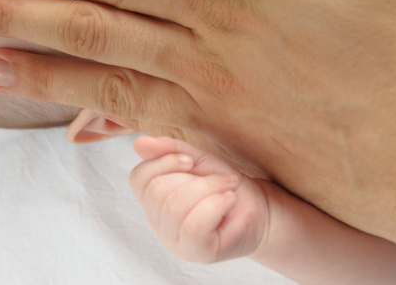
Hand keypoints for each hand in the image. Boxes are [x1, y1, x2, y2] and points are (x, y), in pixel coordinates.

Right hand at [130, 136, 267, 262]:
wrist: (258, 208)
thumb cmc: (225, 185)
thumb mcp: (199, 160)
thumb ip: (170, 150)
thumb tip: (139, 143)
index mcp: (154, 198)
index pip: (138, 179)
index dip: (162, 163)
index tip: (189, 160)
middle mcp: (159, 222)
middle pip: (158, 191)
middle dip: (195, 178)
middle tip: (220, 178)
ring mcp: (176, 241)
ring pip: (176, 207)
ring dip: (210, 188)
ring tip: (228, 189)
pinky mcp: (197, 252)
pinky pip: (194, 226)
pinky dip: (216, 204)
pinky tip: (229, 200)